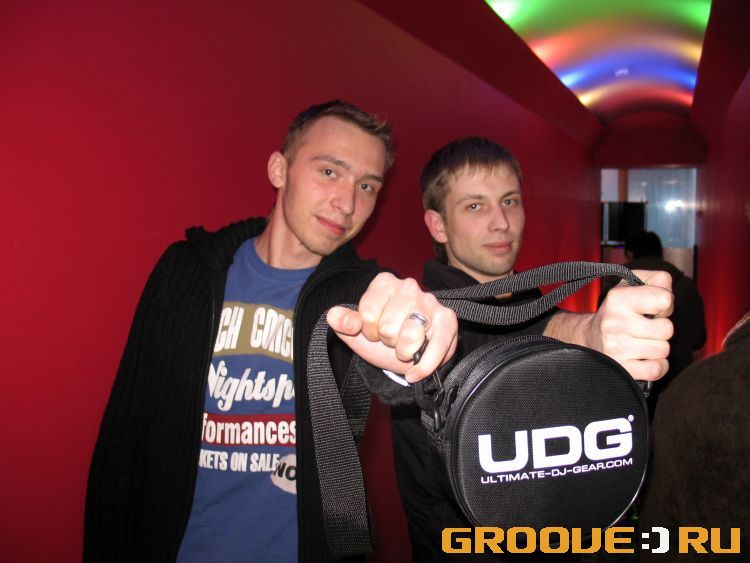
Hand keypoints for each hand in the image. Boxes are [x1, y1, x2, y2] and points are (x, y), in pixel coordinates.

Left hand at [327, 272, 457, 381]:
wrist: (407, 357)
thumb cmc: (382, 339)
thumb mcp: (357, 333)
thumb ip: (342, 322)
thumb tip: (334, 316)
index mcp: (384, 283)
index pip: (368, 314)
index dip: (369, 331)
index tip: (375, 332)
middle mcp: (408, 286)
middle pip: (388, 327)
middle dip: (388, 342)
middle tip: (393, 340)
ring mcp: (430, 301)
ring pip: (410, 336)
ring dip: (405, 352)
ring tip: (406, 348)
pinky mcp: (448, 318)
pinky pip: (436, 346)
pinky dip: (423, 366)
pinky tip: (415, 372)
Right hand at [589, 270, 673, 379]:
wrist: (589, 338)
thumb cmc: (617, 312)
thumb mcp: (630, 286)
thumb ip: (656, 280)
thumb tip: (670, 293)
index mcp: (618, 298)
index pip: (665, 299)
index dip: (664, 305)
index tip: (652, 309)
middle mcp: (614, 322)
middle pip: (667, 329)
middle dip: (661, 329)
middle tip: (645, 328)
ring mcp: (616, 347)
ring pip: (663, 350)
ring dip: (657, 347)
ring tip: (642, 342)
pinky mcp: (621, 369)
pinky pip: (656, 369)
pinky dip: (656, 366)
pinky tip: (645, 358)